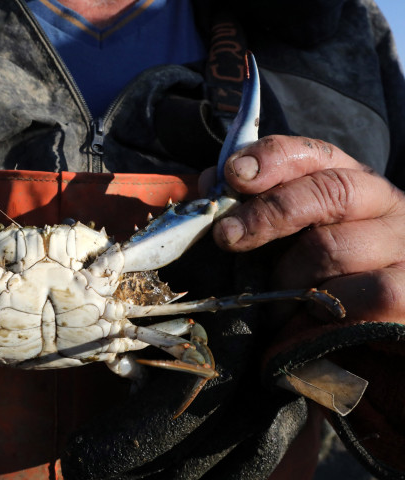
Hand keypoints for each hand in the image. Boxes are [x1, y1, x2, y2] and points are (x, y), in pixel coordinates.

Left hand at [205, 134, 404, 476]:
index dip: (273, 158)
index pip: (316, 155)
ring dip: (289, 278)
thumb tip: (209, 184)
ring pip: (334, 246)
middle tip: (227, 236)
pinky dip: (319, 313)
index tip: (234, 174)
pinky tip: (301, 325)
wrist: (368, 349)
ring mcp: (404, 248)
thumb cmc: (318, 288)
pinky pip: (364, 293)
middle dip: (269, 213)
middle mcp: (385, 206)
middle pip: (329, 191)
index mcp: (350, 186)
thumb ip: (250, 212)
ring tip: (270, 307)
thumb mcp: (283, 246)